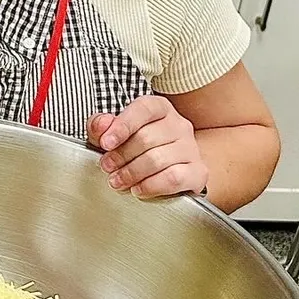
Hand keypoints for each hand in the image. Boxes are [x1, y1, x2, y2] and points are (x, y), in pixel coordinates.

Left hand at [89, 95, 208, 199]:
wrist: (174, 168)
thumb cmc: (140, 147)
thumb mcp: (116, 132)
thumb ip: (102, 125)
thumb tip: (100, 125)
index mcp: (159, 108)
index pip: (144, 109)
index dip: (122, 126)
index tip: (105, 143)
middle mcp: (179, 125)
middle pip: (147, 138)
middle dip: (121, 155)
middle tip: (106, 166)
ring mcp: (191, 148)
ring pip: (158, 160)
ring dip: (132, 173)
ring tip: (117, 180)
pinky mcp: (198, 172)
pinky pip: (174, 179)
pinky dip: (151, 186)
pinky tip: (138, 189)